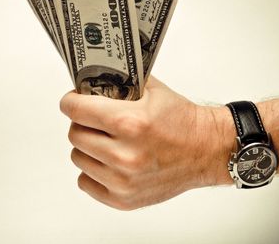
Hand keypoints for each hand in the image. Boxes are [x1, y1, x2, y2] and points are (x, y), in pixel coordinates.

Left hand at [59, 76, 233, 209]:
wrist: (207, 150)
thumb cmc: (181, 121)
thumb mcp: (152, 90)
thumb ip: (118, 82)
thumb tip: (88, 80)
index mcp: (130, 122)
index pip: (75, 110)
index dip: (71, 101)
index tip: (73, 100)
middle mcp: (124, 154)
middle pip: (74, 134)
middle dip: (82, 123)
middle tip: (96, 120)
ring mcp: (123, 180)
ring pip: (78, 158)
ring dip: (88, 147)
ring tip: (108, 141)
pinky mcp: (124, 199)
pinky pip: (85, 182)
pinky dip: (94, 171)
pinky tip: (110, 161)